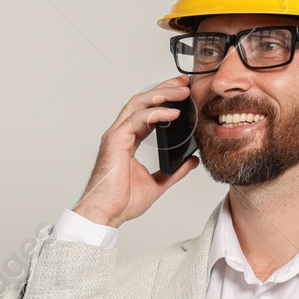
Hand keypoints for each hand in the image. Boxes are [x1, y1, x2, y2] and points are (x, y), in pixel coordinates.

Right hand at [72, 76, 197, 228]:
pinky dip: (155, 113)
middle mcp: (120, 134)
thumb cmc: (121, 201)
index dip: (164, 100)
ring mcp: (116, 136)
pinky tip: (171, 113)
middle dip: (164, 89)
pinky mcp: (115, 141)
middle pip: (142, 101)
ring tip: (181, 92)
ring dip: (161, 94)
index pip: (146, 112)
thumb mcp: (157, 183)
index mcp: (128, 142)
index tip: (183, 94)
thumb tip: (191, 160)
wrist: (107, 214)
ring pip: (138, 103)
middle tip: (184, 84)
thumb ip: (174, 171)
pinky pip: (137, 119)